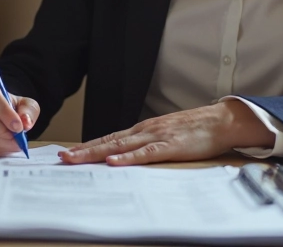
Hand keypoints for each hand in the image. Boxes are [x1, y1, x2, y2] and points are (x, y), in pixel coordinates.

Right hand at [0, 77, 39, 157]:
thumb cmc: (4, 105)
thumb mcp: (20, 102)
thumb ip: (28, 110)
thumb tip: (26, 123)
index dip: (5, 113)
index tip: (19, 127)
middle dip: (3, 132)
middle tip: (17, 138)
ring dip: (0, 143)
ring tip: (13, 143)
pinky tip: (3, 147)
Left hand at [58, 100, 273, 165]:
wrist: (220, 120)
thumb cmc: (195, 130)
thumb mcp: (166, 135)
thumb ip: (148, 145)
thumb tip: (129, 157)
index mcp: (143, 130)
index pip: (110, 138)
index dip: (88, 146)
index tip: (69, 153)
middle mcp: (144, 130)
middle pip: (108, 141)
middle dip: (83, 150)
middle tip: (62, 158)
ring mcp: (156, 137)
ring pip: (120, 146)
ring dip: (96, 153)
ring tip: (76, 158)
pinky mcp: (170, 146)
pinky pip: (145, 154)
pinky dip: (127, 158)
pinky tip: (113, 163)